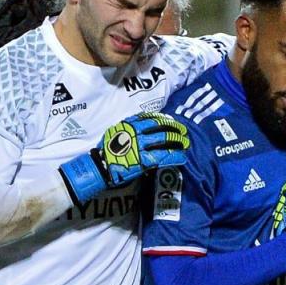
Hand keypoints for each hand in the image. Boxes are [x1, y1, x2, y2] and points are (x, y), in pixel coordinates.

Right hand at [59, 112, 189, 203]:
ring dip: (178, 141)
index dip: (163, 118)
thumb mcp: (115, 133)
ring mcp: (140, 147)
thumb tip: (142, 129)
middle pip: (161, 127)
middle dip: (175, 128)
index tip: (171, 119)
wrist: (99, 167)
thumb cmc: (106, 151)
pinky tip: (182, 157)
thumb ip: (128, 129)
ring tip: (186, 143)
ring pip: (164, 140)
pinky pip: (163, 157)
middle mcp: (136, 133)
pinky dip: (174, 156)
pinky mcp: (143, 161)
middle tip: (184, 131)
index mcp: (128, 125)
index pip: (150, 117)